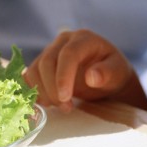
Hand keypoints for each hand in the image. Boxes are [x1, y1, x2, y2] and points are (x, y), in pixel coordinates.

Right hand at [24, 29, 146, 112]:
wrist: (107, 75)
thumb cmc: (113, 72)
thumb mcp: (117, 72)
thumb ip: (107, 73)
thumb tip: (91, 77)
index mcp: (84, 38)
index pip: (68, 54)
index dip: (63, 76)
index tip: (65, 98)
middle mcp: (64, 40)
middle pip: (47, 61)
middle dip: (53, 88)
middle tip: (66, 108)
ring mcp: (51, 50)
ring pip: (35, 69)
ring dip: (42, 92)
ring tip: (60, 106)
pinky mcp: (42, 64)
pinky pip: (29, 76)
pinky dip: (33, 91)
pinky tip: (47, 103)